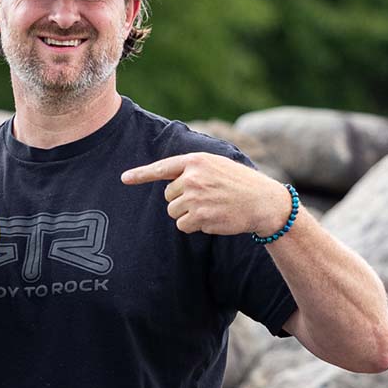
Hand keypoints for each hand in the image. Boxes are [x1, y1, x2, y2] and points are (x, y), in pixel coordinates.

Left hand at [121, 152, 292, 236]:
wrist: (263, 201)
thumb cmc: (239, 183)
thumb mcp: (217, 165)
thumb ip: (193, 169)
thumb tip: (168, 180)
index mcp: (196, 161)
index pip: (163, 167)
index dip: (141, 174)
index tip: (124, 179)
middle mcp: (193, 177)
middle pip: (168, 196)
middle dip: (182, 201)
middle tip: (206, 199)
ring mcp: (196, 197)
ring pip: (173, 212)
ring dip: (188, 215)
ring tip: (211, 208)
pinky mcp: (200, 216)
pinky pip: (183, 226)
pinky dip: (195, 226)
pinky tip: (213, 218)